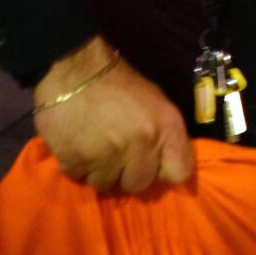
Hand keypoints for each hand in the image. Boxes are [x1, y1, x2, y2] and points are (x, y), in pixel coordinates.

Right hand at [33, 37, 193, 192]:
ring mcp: (107, 156)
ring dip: (100, 171)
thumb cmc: (120, 84)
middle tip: (117, 154)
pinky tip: (77, 145)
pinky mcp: (75, 160)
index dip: (165, 171)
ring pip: (106, 184)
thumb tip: (162, 165)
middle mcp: (141, 145)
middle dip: (127, 173)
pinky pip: (79, 177)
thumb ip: (164, 136)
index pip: (180, 173)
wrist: (75, 69)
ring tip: (94, 148)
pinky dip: (78, 165)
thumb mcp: (156, 103)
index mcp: (166, 128)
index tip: (153, 164)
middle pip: (139, 185)